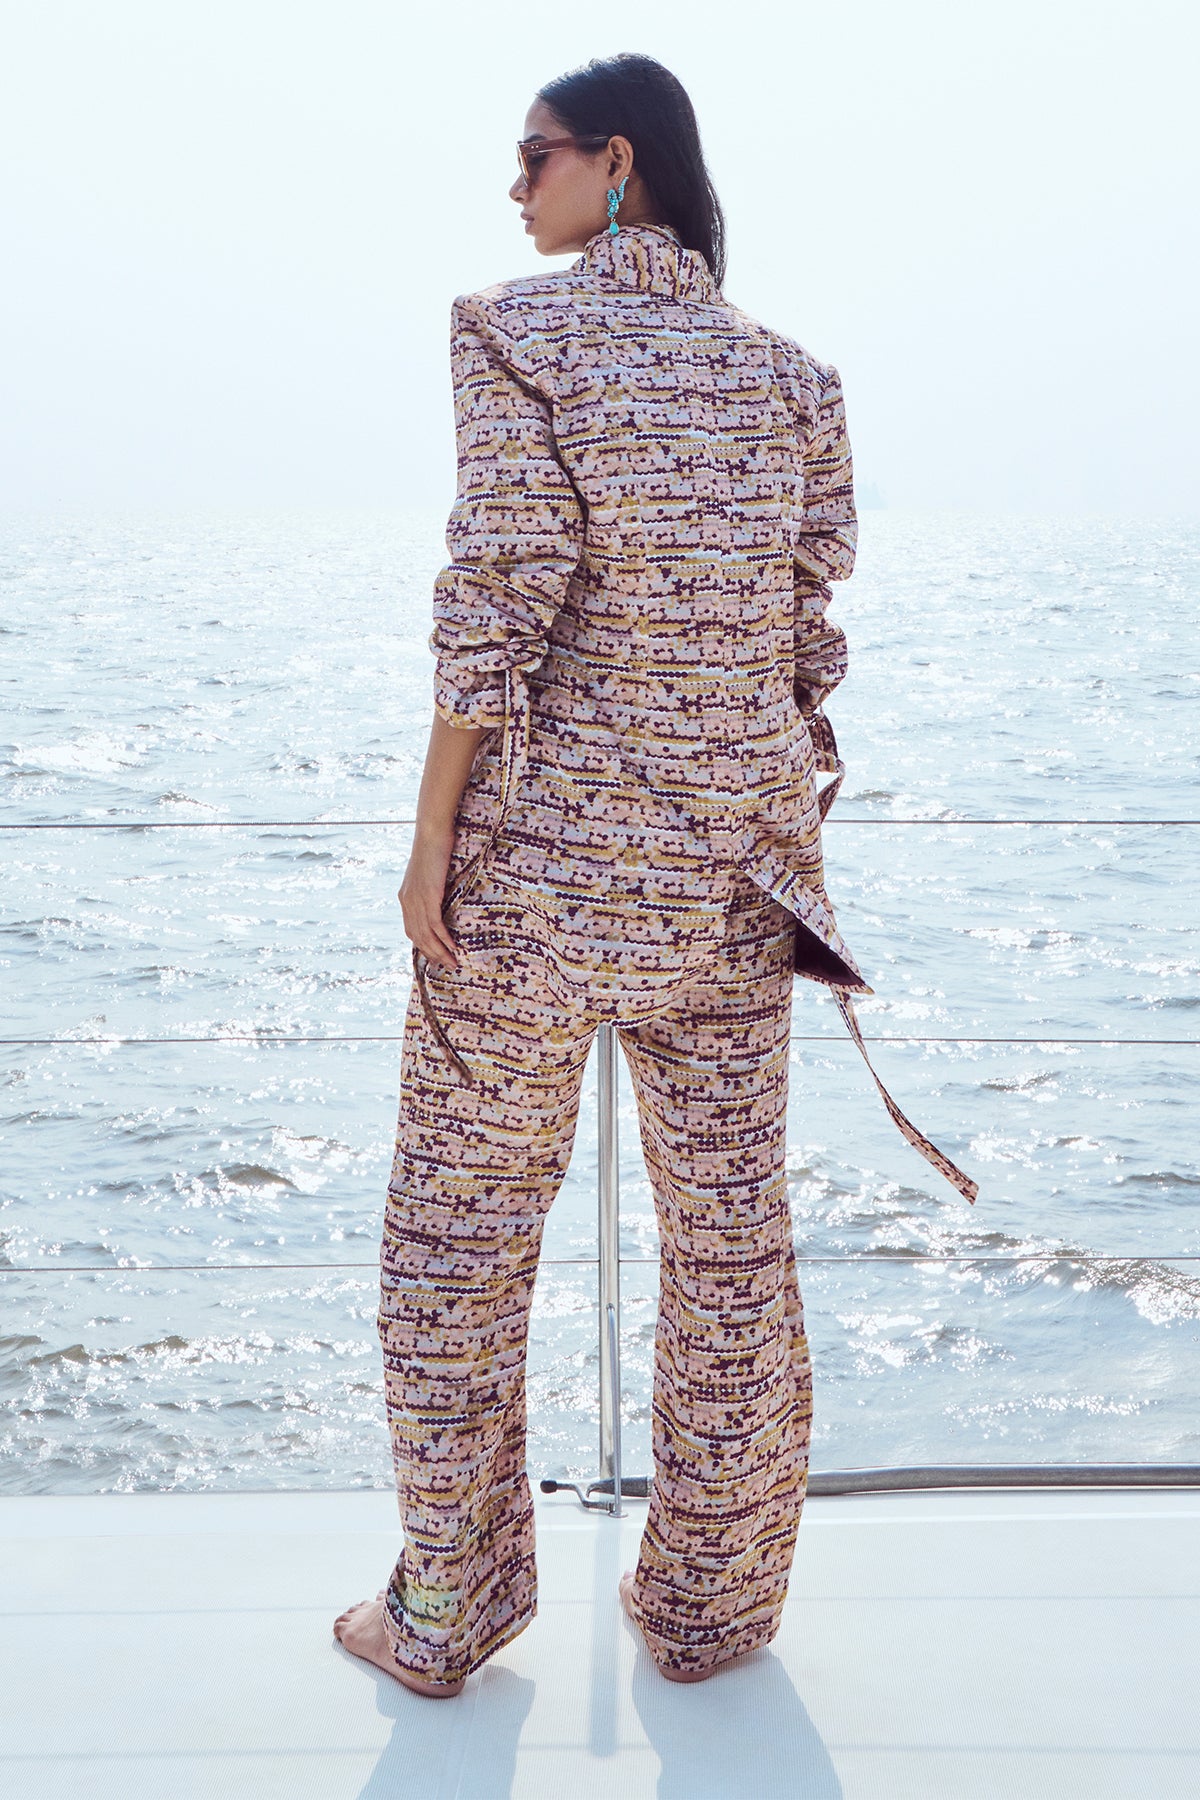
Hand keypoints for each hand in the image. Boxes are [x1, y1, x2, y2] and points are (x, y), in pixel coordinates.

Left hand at [398, 827, 459, 969]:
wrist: (431, 833)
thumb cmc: (434, 848)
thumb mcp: (429, 872)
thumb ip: (431, 887)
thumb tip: (441, 895)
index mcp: (405, 897)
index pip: (411, 930)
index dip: (422, 946)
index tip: (435, 957)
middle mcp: (407, 901)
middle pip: (417, 937)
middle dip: (432, 955)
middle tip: (447, 966)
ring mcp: (416, 899)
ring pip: (426, 935)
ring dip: (439, 952)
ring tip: (452, 962)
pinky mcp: (428, 896)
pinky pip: (435, 924)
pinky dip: (444, 939)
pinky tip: (453, 947)